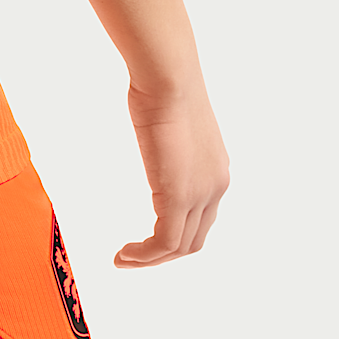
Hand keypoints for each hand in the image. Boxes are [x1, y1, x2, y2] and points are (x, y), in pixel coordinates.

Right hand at [115, 78, 229, 267]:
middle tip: (133, 257)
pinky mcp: (179, 196)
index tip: (147, 237)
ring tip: (123, 260)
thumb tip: (158, 133)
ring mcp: (201, 194)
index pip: (200, 217)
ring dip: (150, 260)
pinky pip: (164, 242)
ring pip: (180, 246)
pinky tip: (125, 254)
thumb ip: (171, 142)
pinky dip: (144, 255)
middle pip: (193, 239)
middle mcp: (216, 187)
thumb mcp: (172, 121)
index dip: (174, 233)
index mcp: (216, 170)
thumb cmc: (163, 84)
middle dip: (163, 254)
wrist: (169, 78)